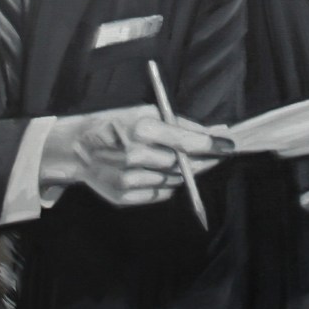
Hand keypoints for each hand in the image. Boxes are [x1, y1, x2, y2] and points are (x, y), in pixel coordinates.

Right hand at [40, 105, 233, 206]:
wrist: (77, 148)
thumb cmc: (116, 123)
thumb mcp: (145, 112)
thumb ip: (181, 124)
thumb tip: (218, 132)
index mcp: (140, 128)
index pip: (187, 141)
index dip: (212, 145)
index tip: (230, 145)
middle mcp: (134, 155)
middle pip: (184, 164)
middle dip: (203, 159)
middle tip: (216, 154)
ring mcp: (127, 179)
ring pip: (174, 180)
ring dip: (182, 171)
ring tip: (174, 158)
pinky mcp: (123, 196)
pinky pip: (160, 193)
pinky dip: (165, 183)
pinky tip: (156, 170)